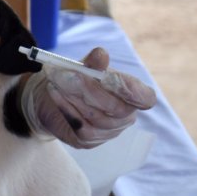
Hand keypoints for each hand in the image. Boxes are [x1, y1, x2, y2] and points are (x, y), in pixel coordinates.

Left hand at [20, 47, 156, 147]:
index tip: (111, 79)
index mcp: (131, 95)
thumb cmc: (77, 79)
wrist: (50, 98)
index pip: (146, 98)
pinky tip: (55, 94)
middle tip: (71, 75)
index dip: (134, 91)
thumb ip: (94, 62)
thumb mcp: (83, 67)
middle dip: (93, 90)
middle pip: (117, 108)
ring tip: (58, 82)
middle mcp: (124, 116)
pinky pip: (81, 127)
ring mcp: (108, 132)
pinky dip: (66, 108)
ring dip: (75, 98)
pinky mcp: (89, 141)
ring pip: (97, 118)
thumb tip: (101, 54)